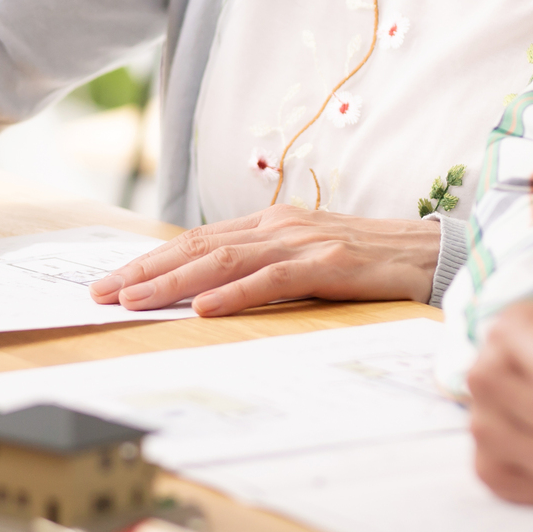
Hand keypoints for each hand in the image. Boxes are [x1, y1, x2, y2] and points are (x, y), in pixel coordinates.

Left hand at [88, 206, 440, 315]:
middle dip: (144, 271)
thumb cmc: (367, 262)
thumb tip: (208, 292)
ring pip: (224, 260)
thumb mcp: (306, 259)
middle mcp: (278, 225)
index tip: (110, 283)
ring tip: (134, 300)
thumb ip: (262, 267)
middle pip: (198, 247)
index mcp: (269, 223)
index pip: (195, 241)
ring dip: (174, 283)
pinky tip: (203, 308)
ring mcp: (303, 240)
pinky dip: (235, 293)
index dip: (149, 261)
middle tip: (101, 294)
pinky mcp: (330, 263)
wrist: (431, 254)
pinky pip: (273, 279)